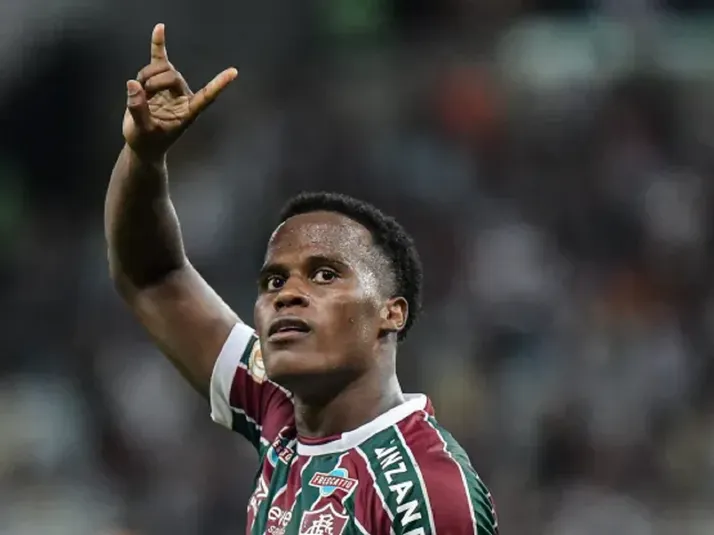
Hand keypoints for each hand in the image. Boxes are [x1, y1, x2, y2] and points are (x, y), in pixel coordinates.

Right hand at [123, 23, 237, 160]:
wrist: (142, 145)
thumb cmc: (147, 143)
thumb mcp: (142, 131)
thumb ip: (139, 110)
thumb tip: (133, 84)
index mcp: (188, 112)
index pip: (207, 96)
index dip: (218, 85)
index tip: (234, 72)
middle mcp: (183, 97)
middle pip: (173, 75)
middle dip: (154, 81)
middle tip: (142, 94)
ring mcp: (170, 88)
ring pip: (162, 69)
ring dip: (146, 76)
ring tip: (138, 93)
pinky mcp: (157, 83)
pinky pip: (158, 60)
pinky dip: (158, 45)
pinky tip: (160, 28)